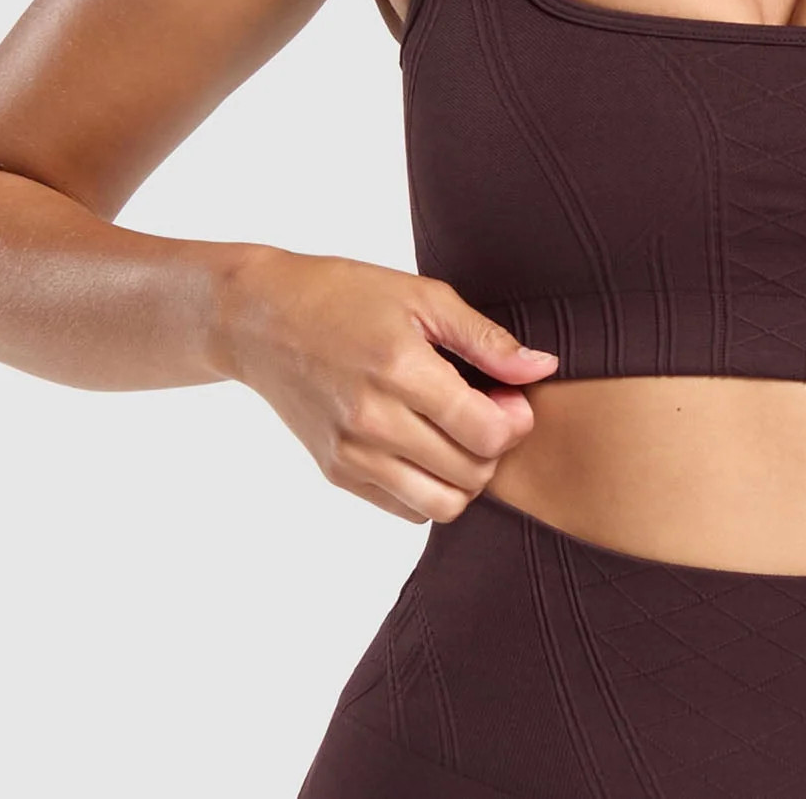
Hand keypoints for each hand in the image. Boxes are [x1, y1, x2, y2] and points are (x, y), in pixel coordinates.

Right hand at [218, 246, 559, 523]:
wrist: (262, 320)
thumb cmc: (346, 296)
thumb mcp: (423, 296)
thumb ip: (486, 339)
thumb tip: (543, 368)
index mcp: (399, 370)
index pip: (485, 433)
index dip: (514, 421)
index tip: (509, 396)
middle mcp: (372, 422)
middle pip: (470, 474)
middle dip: (494, 449)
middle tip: (488, 412)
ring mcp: (350, 454)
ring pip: (440, 506)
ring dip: (465, 478)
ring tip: (459, 436)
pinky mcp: (335, 473)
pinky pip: (404, 509)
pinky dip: (429, 490)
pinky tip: (426, 446)